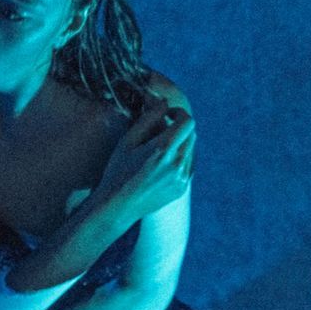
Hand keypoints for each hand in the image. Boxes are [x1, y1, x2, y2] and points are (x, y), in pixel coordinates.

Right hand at [96, 91, 194, 224]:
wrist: (118, 206)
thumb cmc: (118, 170)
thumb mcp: (128, 141)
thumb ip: (148, 119)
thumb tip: (163, 102)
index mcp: (163, 150)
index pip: (187, 122)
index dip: (178, 113)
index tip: (167, 115)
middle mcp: (177, 165)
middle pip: (192, 134)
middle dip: (179, 127)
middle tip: (162, 128)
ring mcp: (182, 179)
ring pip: (191, 150)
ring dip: (180, 143)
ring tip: (159, 148)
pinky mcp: (182, 189)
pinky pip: (189, 166)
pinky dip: (180, 159)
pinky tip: (161, 164)